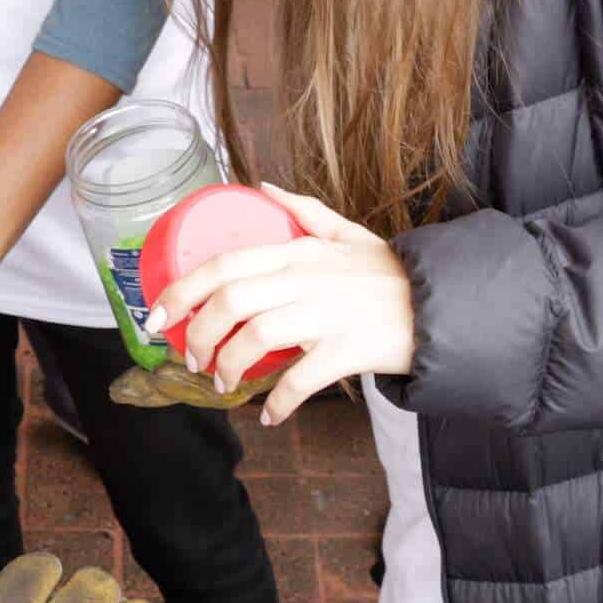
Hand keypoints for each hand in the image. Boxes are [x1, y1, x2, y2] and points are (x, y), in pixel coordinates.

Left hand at [143, 184, 414, 425]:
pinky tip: (270, 416)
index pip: (224, 263)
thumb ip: (305, 211)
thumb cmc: (392, 275)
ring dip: (230, 367)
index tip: (156, 316)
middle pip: (230, 300)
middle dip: (197, 334)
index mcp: (299, 252)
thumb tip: (263, 186)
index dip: (182, 290)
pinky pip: (301, 379)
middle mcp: (307, 278)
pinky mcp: (350, 349)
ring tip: (224, 384)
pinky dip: (278, 403)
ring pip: (257, 337)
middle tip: (191, 360)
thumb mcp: (350, 233)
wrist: (445, 304)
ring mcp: (329, 313)